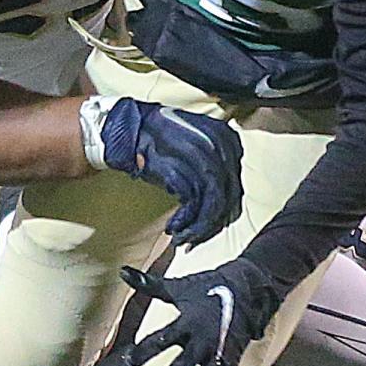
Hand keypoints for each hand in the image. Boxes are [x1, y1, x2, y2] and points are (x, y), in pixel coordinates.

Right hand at [81, 98, 242, 246]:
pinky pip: (193, 205)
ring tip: (185, 236)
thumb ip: (216, 159)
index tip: (212, 219)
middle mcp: (218, 145)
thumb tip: (224, 195)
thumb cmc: (159, 137)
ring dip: (199, 226)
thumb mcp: (197, 137)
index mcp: (225, 136)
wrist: (129, 130)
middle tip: (198, 234)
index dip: (225, 205)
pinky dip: (186, 222)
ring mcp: (201, 157)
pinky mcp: (181, 170)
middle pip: (228, 194)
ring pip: (213, 204)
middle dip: (214, 220)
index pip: (236, 179)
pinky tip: (175, 228)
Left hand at [121, 257, 280, 365]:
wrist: (249, 286)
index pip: (160, 338)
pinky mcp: (233, 362)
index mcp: (187, 323)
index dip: (144, 350)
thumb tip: (123, 271)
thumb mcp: (178, 287)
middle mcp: (202, 341)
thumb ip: (149, 285)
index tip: (126, 360)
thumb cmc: (208, 287)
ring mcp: (219, 353)